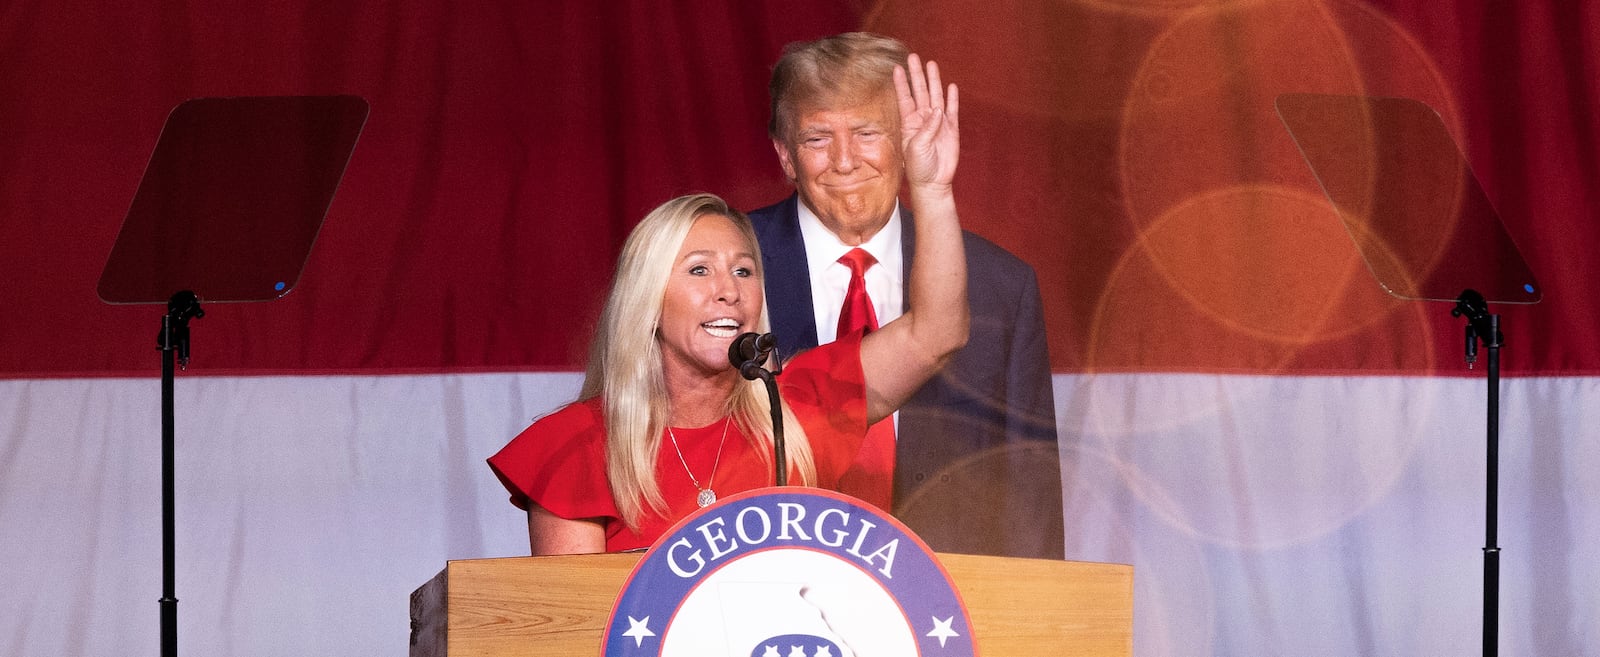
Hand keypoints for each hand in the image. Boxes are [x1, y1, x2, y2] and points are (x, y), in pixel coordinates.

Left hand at [894, 53, 959, 191]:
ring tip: (932, 64)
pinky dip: (952, 98)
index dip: (901, 83)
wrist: (933, 182)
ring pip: (936, 96)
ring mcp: (937, 123)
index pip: (904, 98)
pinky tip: (950, 86)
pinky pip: (952, 110)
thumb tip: (938, 111)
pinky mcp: (951, 129)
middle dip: (917, 74)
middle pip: (920, 92)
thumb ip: (927, 128)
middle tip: (914, 57)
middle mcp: (923, 119)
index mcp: (909, 123)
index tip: (897, 68)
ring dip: (934, 81)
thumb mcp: (917, 147)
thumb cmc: (919, 167)